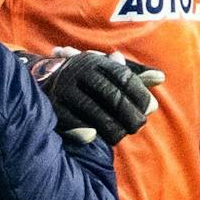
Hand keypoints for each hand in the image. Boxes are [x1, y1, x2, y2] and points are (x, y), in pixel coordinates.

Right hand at [27, 47, 164, 144]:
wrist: (38, 81)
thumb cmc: (82, 80)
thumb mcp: (104, 72)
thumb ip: (131, 77)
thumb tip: (161, 77)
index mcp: (94, 62)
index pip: (123, 77)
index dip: (139, 94)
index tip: (150, 108)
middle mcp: (79, 71)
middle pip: (111, 95)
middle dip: (128, 113)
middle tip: (138, 126)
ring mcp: (64, 88)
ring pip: (94, 110)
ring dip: (110, 127)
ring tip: (119, 135)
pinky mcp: (52, 105)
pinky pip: (71, 120)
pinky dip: (84, 130)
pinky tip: (94, 138)